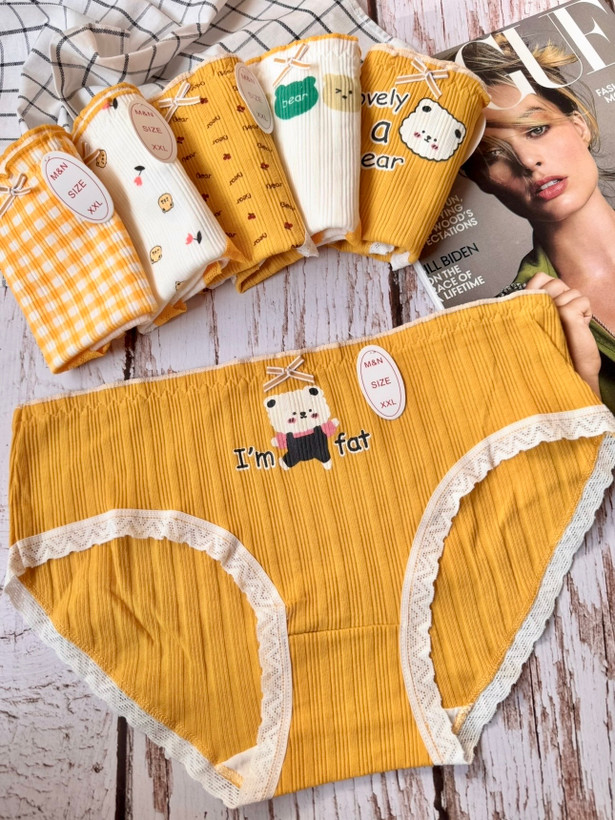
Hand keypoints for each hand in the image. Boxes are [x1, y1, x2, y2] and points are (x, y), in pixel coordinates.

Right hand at [526, 272, 600, 396]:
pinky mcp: (566, 313)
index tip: (552, 306)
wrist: (570, 371)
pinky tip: (578, 328)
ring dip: (576, 308)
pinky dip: (586, 314)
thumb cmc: (558, 348)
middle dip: (565, 297)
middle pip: (555, 282)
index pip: (538, 278)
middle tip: (562, 319)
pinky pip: (583, 301)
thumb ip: (543, 300)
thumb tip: (545, 283)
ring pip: (572, 292)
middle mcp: (536, 307)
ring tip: (568, 326)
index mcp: (528, 307)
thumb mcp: (548, 318)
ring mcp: (551, 309)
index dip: (548, 287)